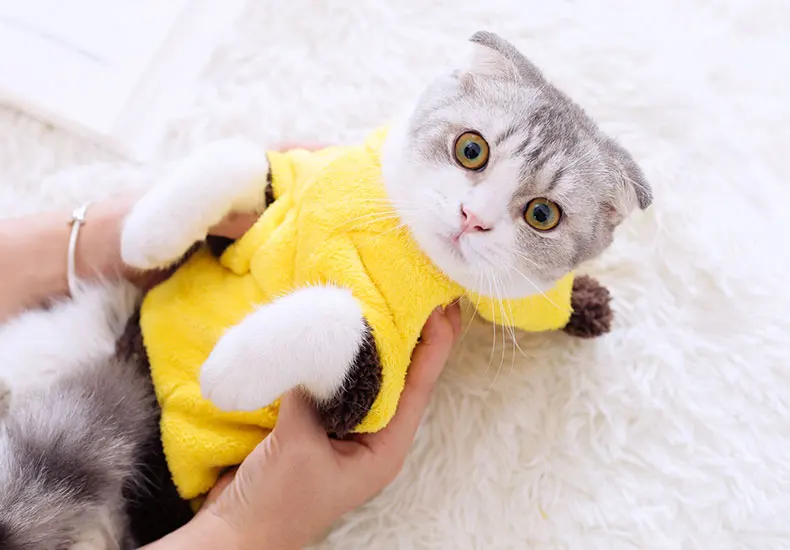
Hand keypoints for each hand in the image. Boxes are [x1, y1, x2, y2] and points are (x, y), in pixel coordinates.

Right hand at [190, 303, 461, 549]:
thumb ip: (313, 395)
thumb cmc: (276, 503)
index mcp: (385, 449)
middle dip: (411, 335)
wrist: (237, 534)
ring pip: (370, 376)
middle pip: (401, 377)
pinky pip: (338, 381)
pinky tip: (339, 329)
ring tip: (386, 298)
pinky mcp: (320, 424)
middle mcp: (373, 437)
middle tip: (420, 291)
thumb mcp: (298, 445)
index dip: (434, 346)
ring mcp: (347, 430)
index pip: (419, 387)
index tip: (443, 306)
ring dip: (376, 341)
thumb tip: (320, 346)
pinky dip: (339, 355)